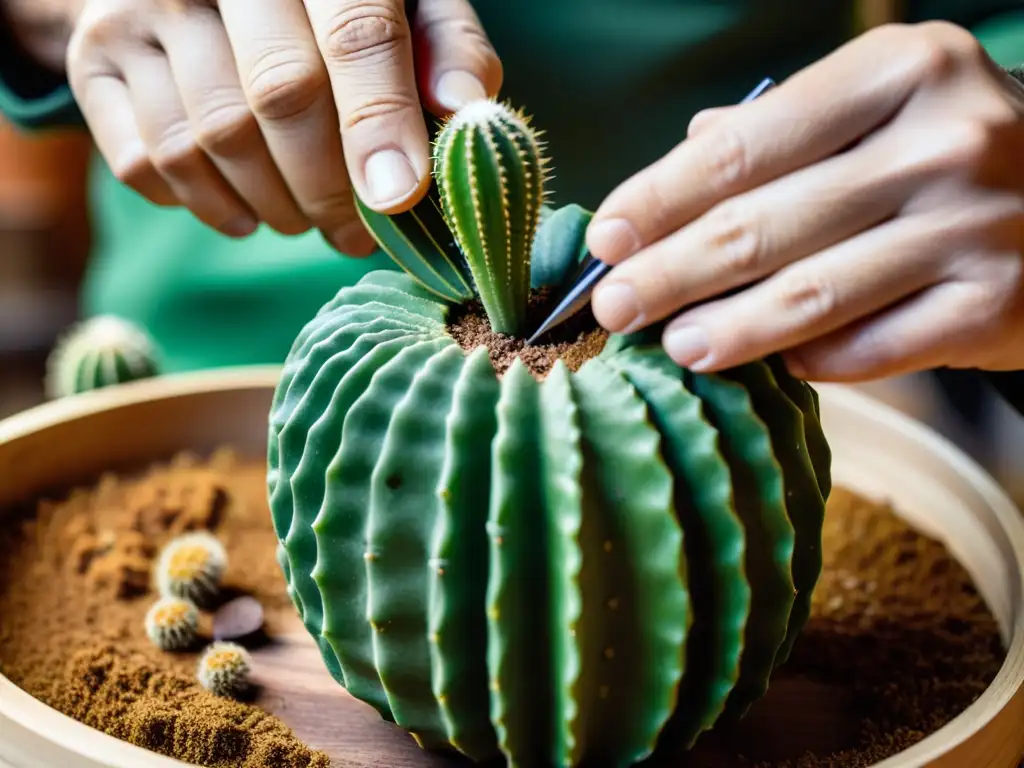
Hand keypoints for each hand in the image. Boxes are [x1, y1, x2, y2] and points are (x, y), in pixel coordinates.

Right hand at [64, 0, 501, 253]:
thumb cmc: (327, 7)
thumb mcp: (401, 1)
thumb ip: (444, 46)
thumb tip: (467, 110)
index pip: (354, 34)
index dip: (379, 122)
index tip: (399, 196)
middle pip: (279, 97)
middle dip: (330, 188)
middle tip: (359, 234)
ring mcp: (141, 9)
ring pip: (212, 140)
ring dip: (274, 208)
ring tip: (308, 220)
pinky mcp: (94, 56)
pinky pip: (147, 163)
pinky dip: (207, 207)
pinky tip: (247, 209)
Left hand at [586, 22, 1023, 381]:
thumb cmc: (948, 152)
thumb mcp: (880, 107)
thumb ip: (785, 130)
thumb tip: (685, 150)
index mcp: (899, 71)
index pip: (743, 148)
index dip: (659, 199)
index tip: (605, 238)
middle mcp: (945, 140)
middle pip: (761, 225)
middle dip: (669, 273)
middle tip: (613, 307)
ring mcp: (977, 226)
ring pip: (811, 295)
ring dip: (726, 329)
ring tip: (672, 346)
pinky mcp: (995, 305)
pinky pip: (870, 348)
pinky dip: (808, 359)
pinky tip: (768, 362)